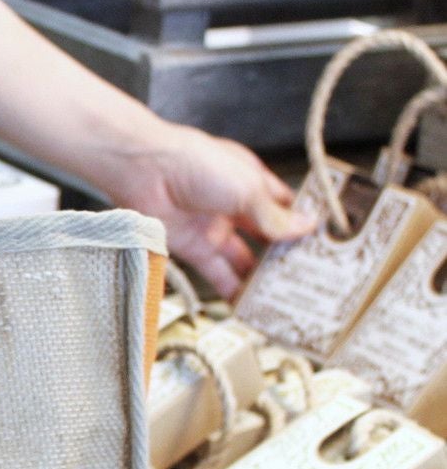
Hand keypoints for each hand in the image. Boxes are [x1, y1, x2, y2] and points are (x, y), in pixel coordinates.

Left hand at [94, 122, 315, 298]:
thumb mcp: (246, 188)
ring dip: (259, 278)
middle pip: (265, 236)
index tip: (323, 245)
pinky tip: (247, 304)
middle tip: (306, 277)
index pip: (285, 207)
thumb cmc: (195, 164)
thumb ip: (274, 215)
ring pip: (243, 259)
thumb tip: (305, 227)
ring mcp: (212, 227)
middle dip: (283, 256)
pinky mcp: (192, 247)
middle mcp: (233, 206)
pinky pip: (216, 273)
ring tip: (283, 298)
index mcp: (251, 182)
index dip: (302, 224)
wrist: (144, 171)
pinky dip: (231, 289)